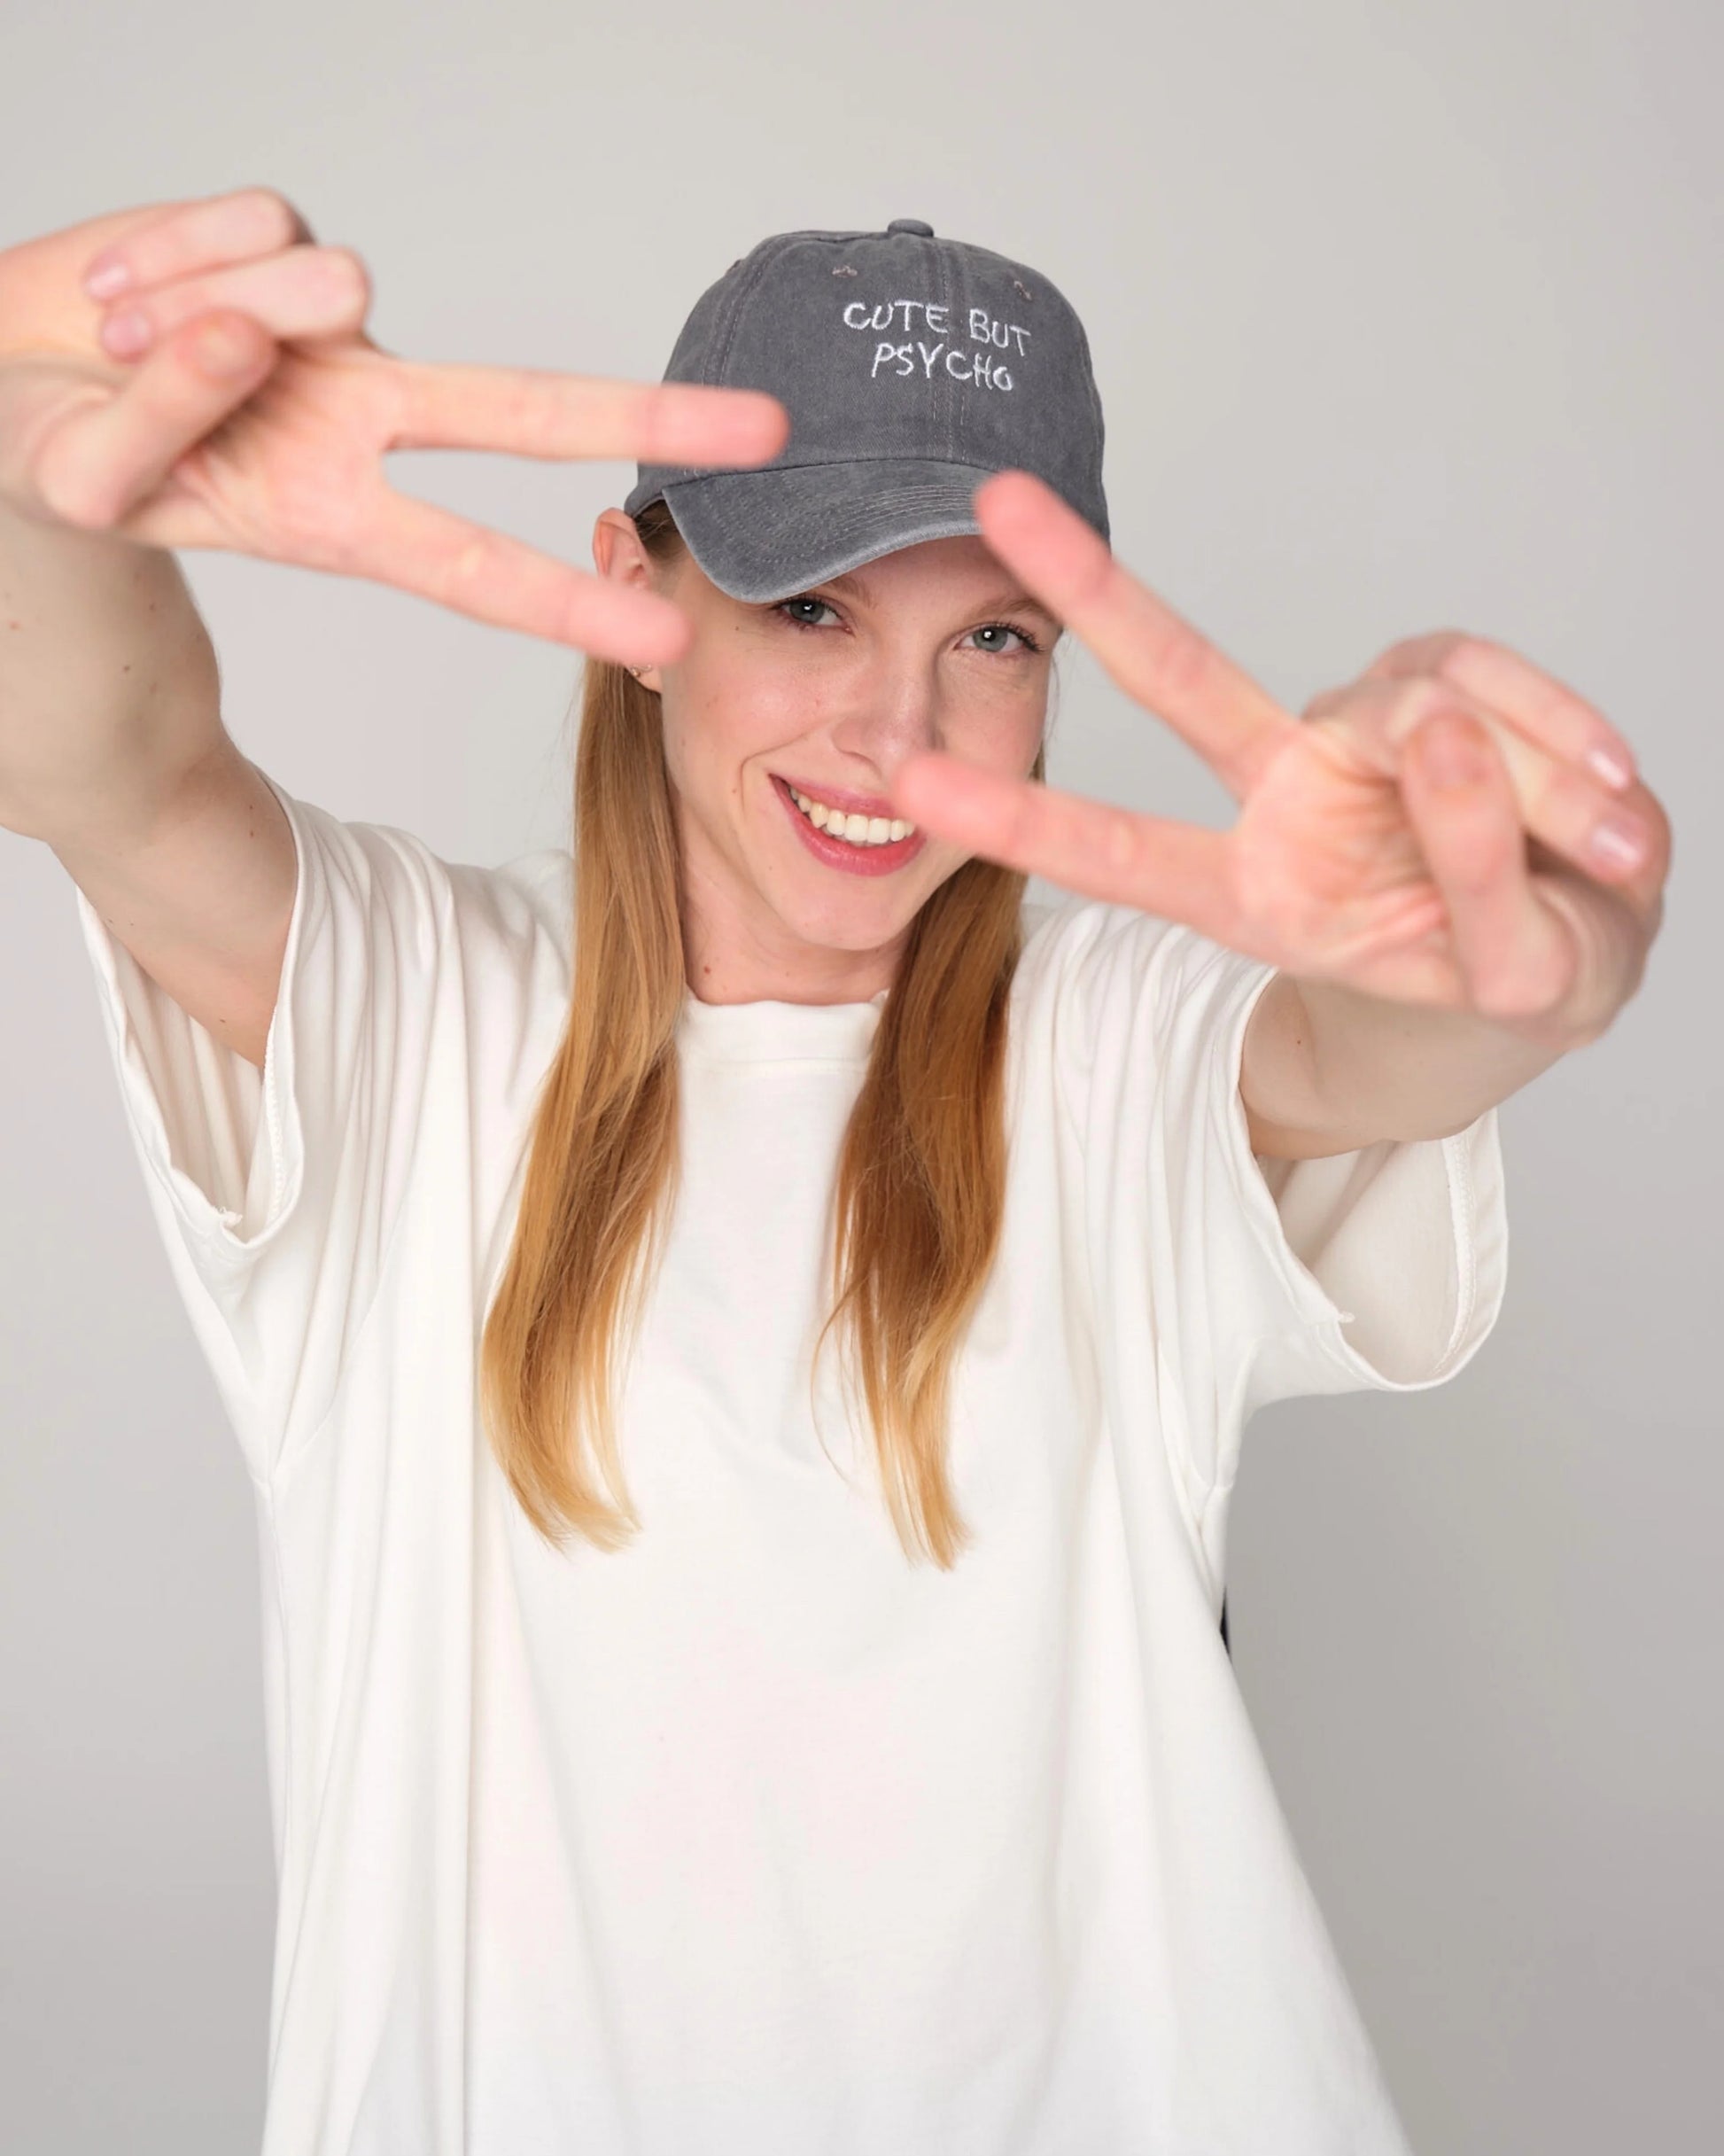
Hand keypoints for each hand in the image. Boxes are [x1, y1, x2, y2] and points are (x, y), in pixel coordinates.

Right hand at [0, 188, 787, 664]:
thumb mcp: (95, 480)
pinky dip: (161, 251)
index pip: (473, 566)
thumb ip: (169, 419)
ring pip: (327, 277)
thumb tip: (254, 321)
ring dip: (194, 313)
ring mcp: (324, 325)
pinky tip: (122, 291)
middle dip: (644, 419)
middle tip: (768, 431)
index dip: (570, 601)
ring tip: (117, 343)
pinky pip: (248, 217)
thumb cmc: (55, 452)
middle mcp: (357, 416)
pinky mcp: (277, 234)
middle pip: (520, 408)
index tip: (667, 637)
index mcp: (336, 515)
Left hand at [892, 472, 1670, 1042]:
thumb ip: (1477, 872)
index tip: (912, 780)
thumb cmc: (1518, 975)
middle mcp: (1286, 797)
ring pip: (1417, 703)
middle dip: (1095, 589)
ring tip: (1599, 845)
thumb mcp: (1515, 975)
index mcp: (1258, 897)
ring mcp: (1355, 736)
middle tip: (1001, 501)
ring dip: (1520, 779)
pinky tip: (1601, 793)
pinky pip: (1488, 678)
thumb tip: (1445, 734)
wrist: (1588, 945)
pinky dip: (1557, 733)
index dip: (1018, 820)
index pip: (1122, 853)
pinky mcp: (1435, 684)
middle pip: (1182, 678)